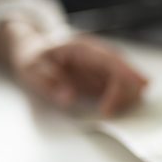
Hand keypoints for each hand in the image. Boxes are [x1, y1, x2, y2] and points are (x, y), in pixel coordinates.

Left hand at [0, 19, 147, 116]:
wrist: (34, 51)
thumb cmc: (34, 59)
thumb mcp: (31, 70)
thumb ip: (49, 83)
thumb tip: (68, 97)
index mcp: (82, 48)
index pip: (111, 62)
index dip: (123, 80)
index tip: (116, 104)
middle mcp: (99, 54)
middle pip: (126, 72)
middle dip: (125, 94)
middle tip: (107, 112)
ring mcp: (105, 64)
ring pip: (129, 80)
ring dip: (125, 98)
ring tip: (106, 110)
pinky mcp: (107, 75)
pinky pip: (124, 86)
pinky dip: (122, 99)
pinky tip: (112, 107)